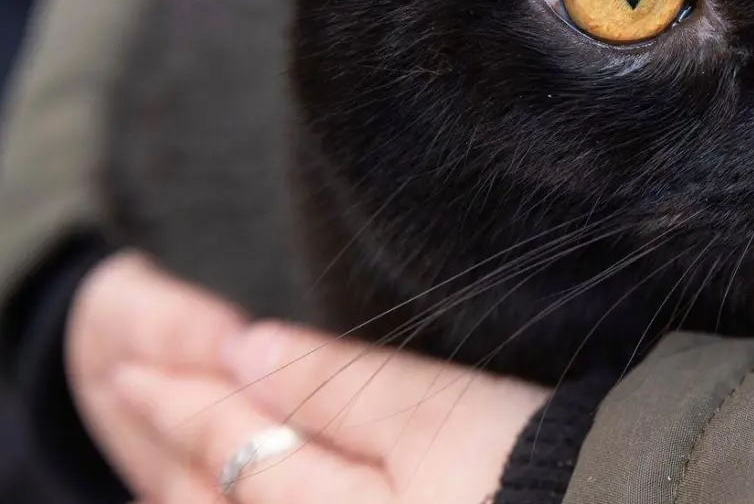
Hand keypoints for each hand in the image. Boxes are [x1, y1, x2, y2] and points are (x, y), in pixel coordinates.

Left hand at [67, 253, 549, 502]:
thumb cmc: (542, 466)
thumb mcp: (439, 413)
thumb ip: (338, 384)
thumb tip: (244, 349)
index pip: (243, 444)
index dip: (189, 400)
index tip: (136, 363)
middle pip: (234, 496)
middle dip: (179, 443)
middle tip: (127, 391)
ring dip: (205, 480)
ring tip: (170, 451)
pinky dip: (256, 497)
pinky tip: (245, 485)